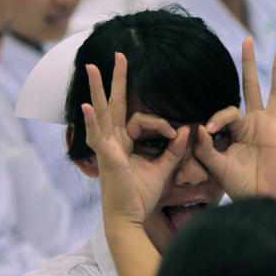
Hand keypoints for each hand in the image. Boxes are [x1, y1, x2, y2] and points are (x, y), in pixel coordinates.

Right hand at [81, 53, 189, 226]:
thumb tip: (186, 129)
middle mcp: (112, 142)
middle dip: (114, 80)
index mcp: (123, 143)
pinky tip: (89, 106)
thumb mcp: (163, 169)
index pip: (134, 117)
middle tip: (118, 55)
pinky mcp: (106, 158)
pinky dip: (92, 121)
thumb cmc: (141, 198)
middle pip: (112, 104)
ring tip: (93, 67)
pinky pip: (98, 136)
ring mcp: (106, 148)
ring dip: (97, 90)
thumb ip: (175, 150)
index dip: (157, 120)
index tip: (174, 130)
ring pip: (101, 113)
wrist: (130, 220)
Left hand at [194, 39, 275, 199]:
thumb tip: (199, 128)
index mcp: (237, 130)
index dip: (217, 118)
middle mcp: (255, 124)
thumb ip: (206, 149)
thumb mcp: (216, 167)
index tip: (208, 132)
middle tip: (246, 40)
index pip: (228, 111)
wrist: (259, 203)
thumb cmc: (238, 188)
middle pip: (252, 87)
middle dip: (249, 64)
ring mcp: (273, 129)